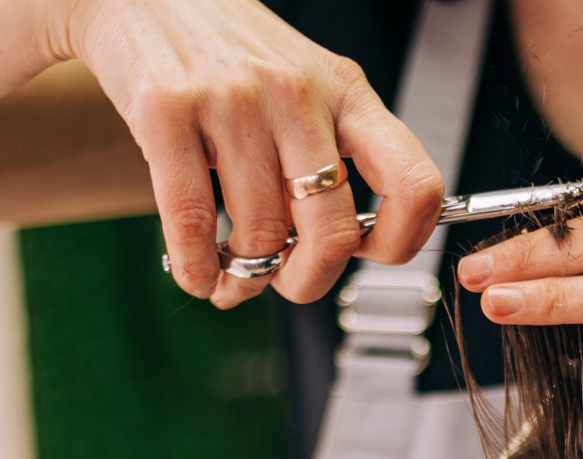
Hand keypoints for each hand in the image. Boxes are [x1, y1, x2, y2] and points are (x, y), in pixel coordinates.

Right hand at [60, 0, 443, 305]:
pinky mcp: (168, 110)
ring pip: (260, 234)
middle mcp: (297, 94)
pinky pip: (192, 220)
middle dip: (307, 281)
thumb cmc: (230, 51)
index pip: (414, 183)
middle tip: (286, 283)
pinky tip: (196, 273)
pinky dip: (196, 268)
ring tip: (230, 276)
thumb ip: (330, 153)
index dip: (401, 240)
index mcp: (346, 91)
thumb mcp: (305, 85)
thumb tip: (333, 252)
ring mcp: (233, 101)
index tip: (370, 255)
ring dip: (244, 278)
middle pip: (331, 232)